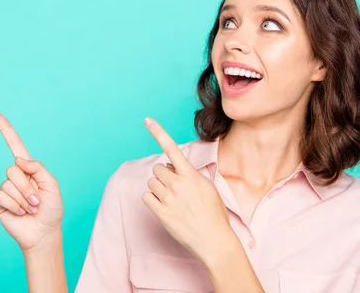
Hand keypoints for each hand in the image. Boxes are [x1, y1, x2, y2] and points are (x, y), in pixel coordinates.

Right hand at [0, 112, 63, 253]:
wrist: (44, 232)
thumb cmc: (51, 209)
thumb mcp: (51, 184)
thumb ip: (37, 168)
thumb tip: (18, 159)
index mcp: (28, 169)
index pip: (15, 146)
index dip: (6, 130)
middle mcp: (15, 176)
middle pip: (13, 169)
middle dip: (27, 187)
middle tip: (36, 201)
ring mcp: (5, 189)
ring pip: (8, 184)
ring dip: (23, 199)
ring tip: (30, 209)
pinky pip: (2, 196)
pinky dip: (15, 206)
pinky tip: (20, 213)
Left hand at [142, 117, 232, 264]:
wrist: (213, 239)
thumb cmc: (213, 214)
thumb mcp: (207, 187)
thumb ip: (190, 175)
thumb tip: (173, 168)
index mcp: (191, 175)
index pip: (172, 148)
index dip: (158, 132)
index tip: (147, 119)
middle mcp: (177, 184)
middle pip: (158, 169)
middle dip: (164, 176)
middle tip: (175, 188)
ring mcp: (167, 198)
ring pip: (151, 183)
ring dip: (158, 188)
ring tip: (172, 200)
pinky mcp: (160, 212)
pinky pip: (146, 197)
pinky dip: (152, 200)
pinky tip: (164, 207)